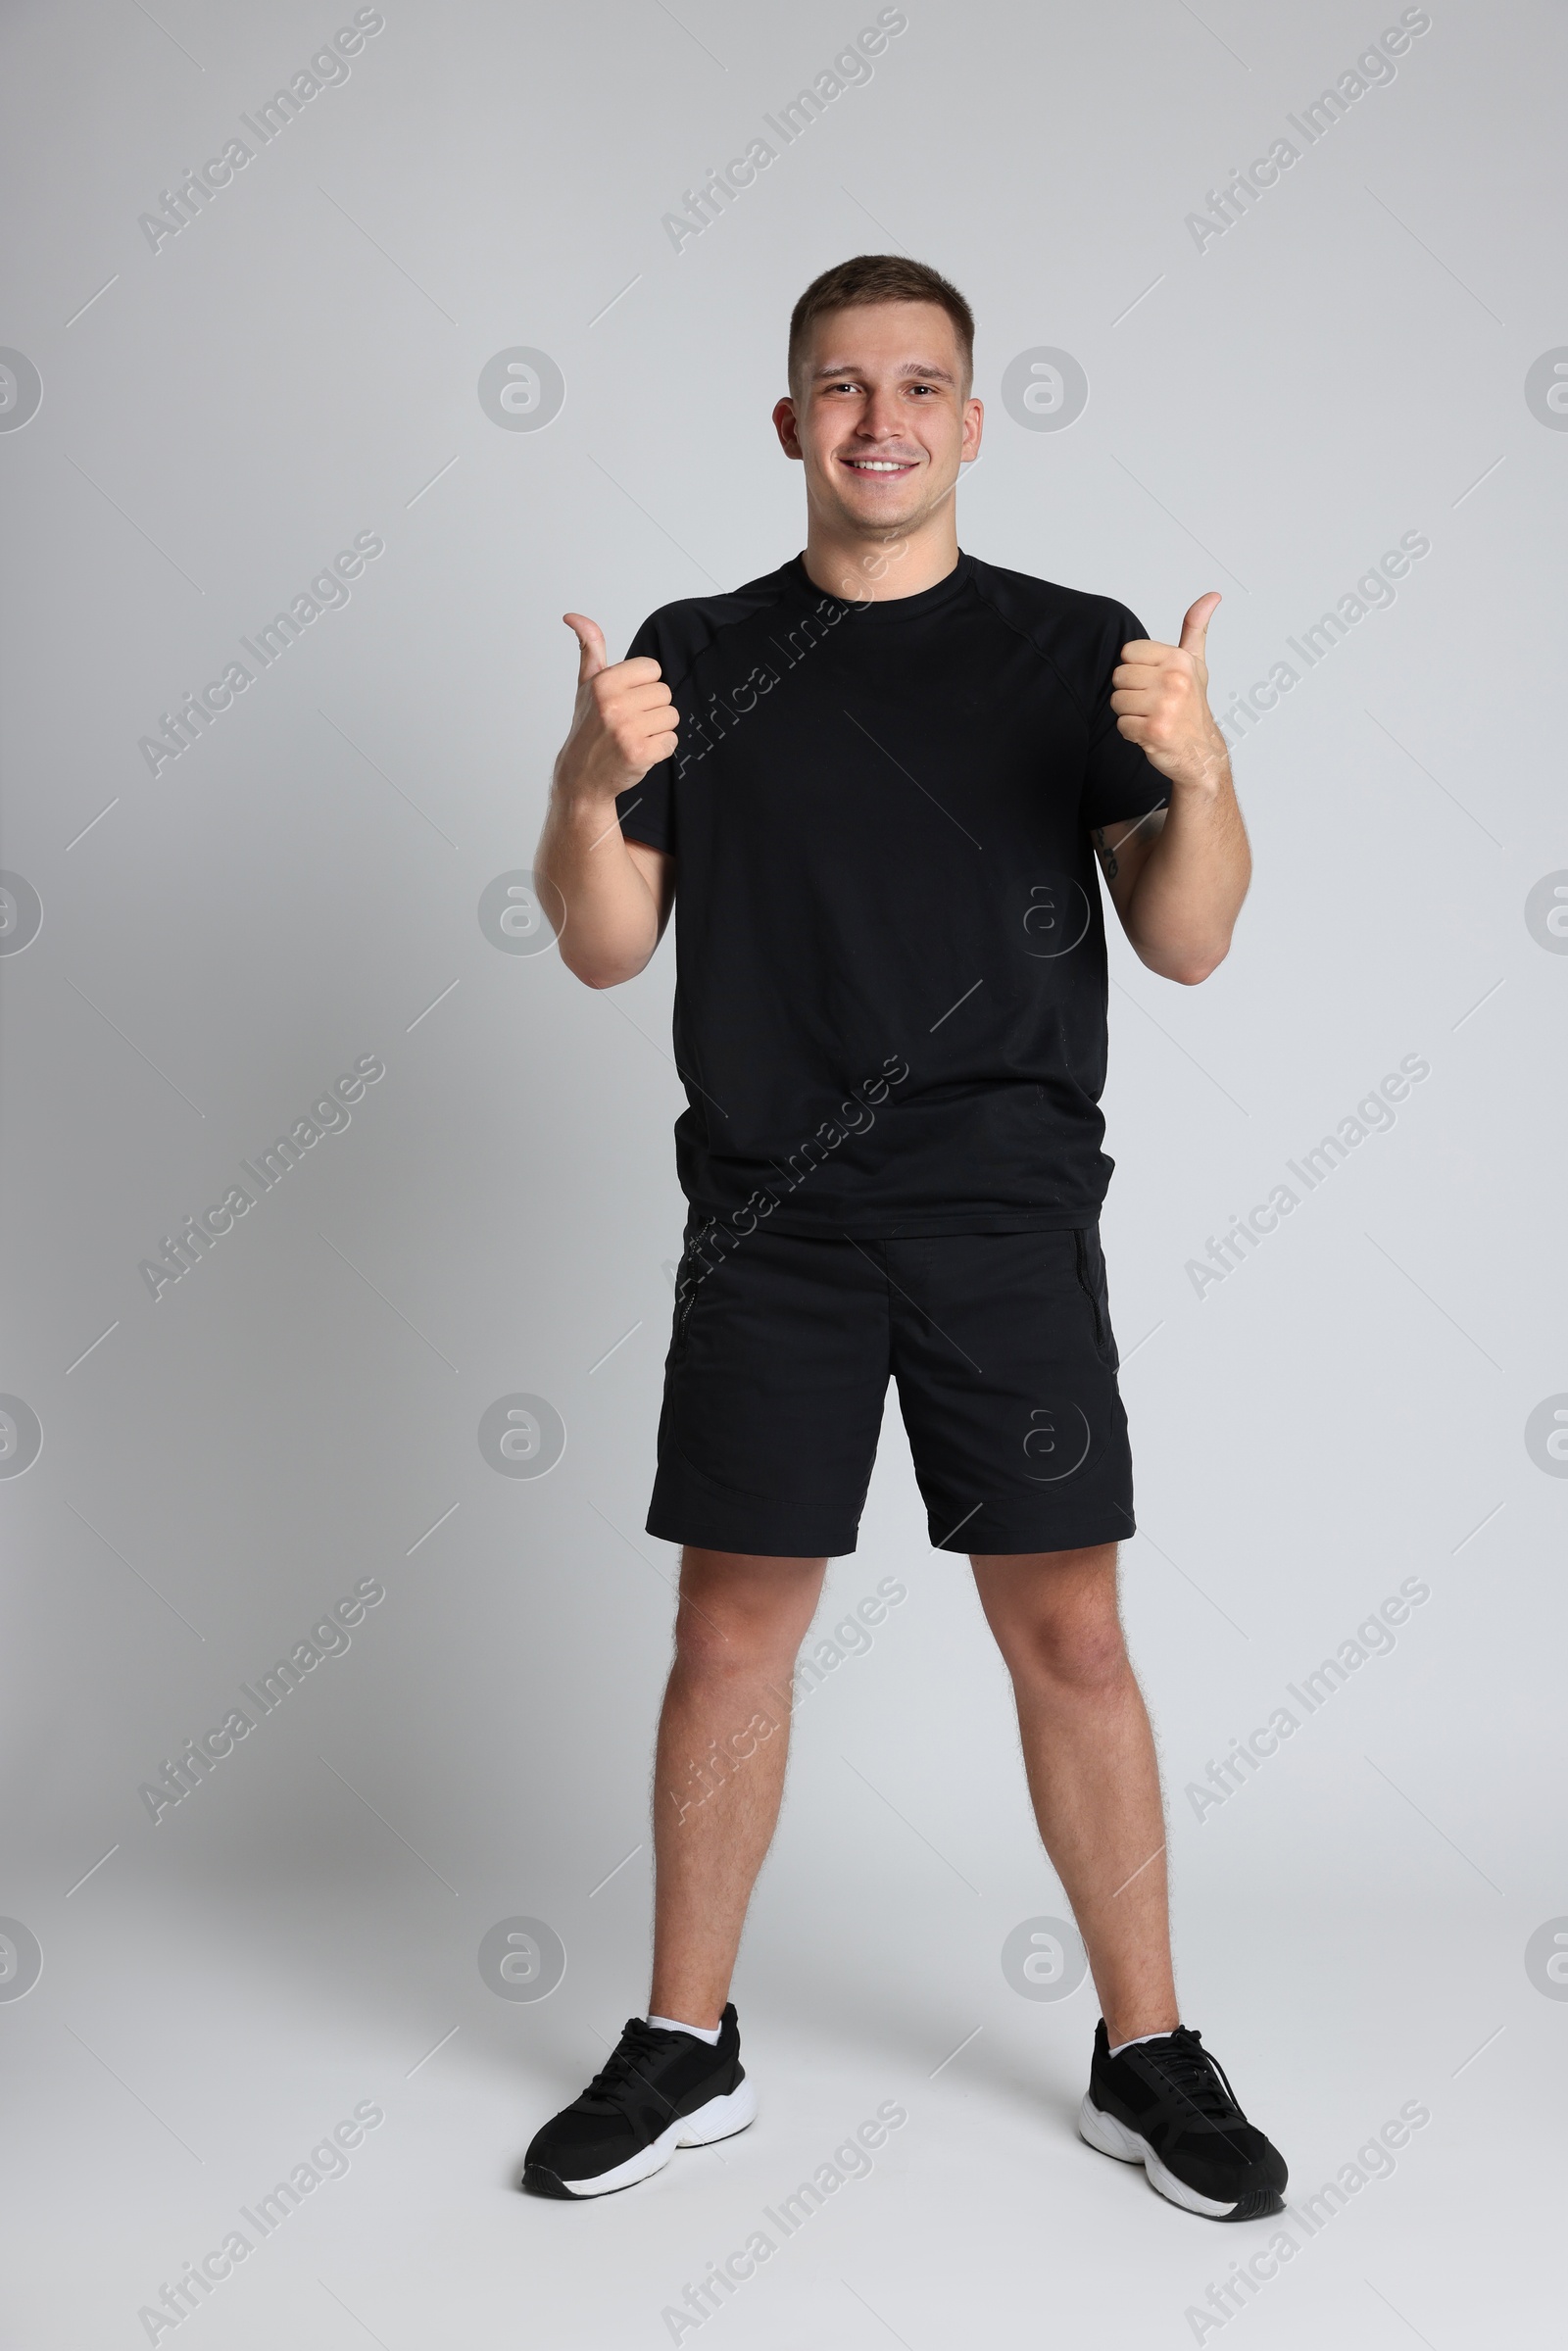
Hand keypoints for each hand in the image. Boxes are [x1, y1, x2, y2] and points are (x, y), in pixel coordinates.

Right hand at [553, 612, 678, 804]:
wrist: (581, 776)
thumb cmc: (588, 727)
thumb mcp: (586, 684)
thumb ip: (589, 648)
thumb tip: (574, 616)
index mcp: (603, 682)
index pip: (652, 669)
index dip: (644, 685)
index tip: (627, 699)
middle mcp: (613, 705)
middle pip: (665, 693)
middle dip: (653, 708)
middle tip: (630, 722)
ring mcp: (627, 731)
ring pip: (672, 717)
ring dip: (658, 729)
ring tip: (635, 736)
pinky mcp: (640, 754)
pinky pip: (672, 741)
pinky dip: (661, 749)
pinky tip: (640, 751)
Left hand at [1111, 593, 1228, 792]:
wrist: (1200, 751)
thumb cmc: (1192, 706)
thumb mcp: (1195, 663)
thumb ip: (1196, 628)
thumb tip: (1211, 596)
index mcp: (1179, 659)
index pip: (1128, 653)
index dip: (1136, 669)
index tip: (1154, 682)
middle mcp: (1174, 680)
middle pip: (1119, 677)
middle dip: (1131, 692)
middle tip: (1152, 703)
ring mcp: (1165, 706)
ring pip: (1117, 701)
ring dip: (1129, 713)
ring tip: (1151, 717)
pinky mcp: (1154, 730)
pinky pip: (1122, 725)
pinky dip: (1132, 732)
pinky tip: (1150, 732)